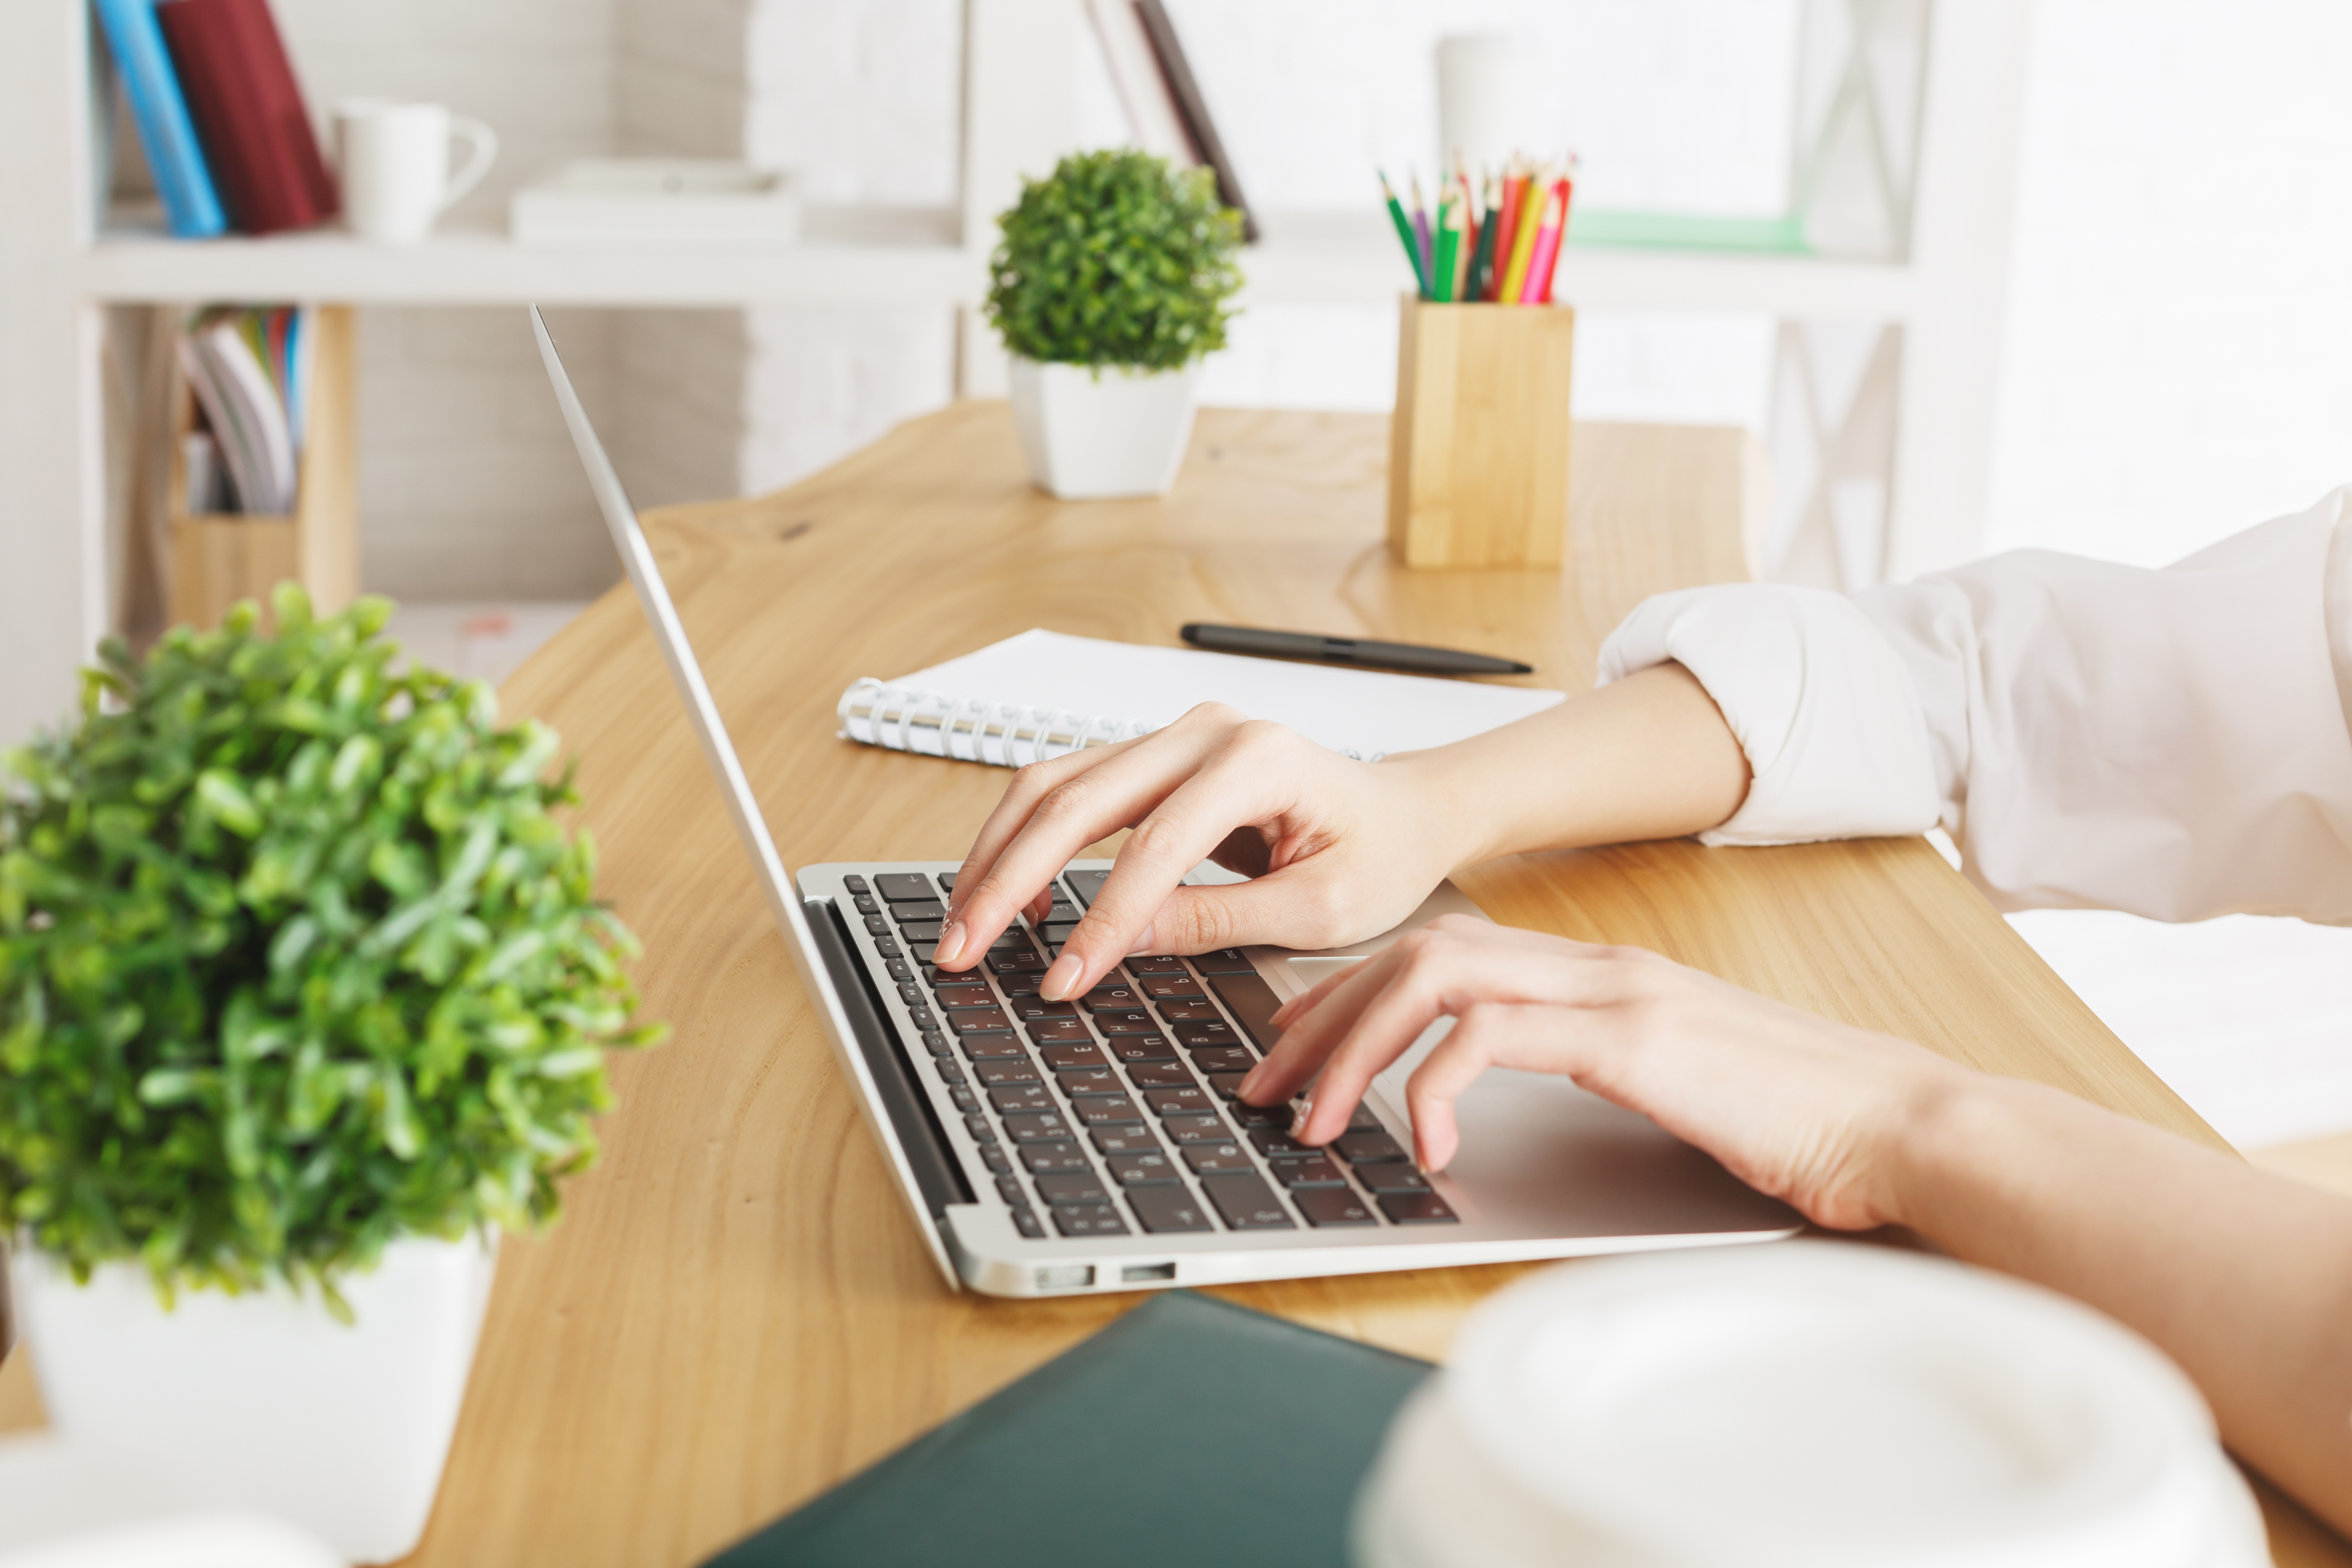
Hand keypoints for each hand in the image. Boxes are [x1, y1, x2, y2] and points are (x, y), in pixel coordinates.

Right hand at [935, 704, 1474, 1001]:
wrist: (1405, 813)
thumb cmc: (1381, 856)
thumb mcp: (1319, 910)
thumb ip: (1221, 922)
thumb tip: (1126, 940)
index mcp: (1258, 760)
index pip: (1153, 846)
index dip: (1100, 919)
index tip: (1063, 981)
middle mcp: (1206, 731)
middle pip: (1077, 797)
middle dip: (1009, 878)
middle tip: (961, 949)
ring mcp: (1176, 736)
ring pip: (1055, 783)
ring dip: (1001, 855)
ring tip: (965, 927)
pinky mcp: (1156, 756)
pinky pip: (1072, 790)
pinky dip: (1029, 841)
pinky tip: (1015, 900)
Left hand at [1239, 915, 1963, 1231]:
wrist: (1903, 1123)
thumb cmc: (1795, 1123)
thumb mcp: (1666, 1093)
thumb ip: (1587, 1081)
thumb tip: (1496, 1119)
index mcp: (1593, 976)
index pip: (1438, 952)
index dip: (1347, 994)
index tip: (1290, 1046)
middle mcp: (1593, 967)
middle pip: (1412, 951)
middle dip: (1320, 1017)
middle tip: (1264, 1086)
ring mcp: (1613, 993)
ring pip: (1433, 975)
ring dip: (1353, 1045)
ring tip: (1310, 1120)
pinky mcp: (1635, 1038)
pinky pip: (1493, 1035)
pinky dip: (1435, 1085)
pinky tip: (1424, 1145)